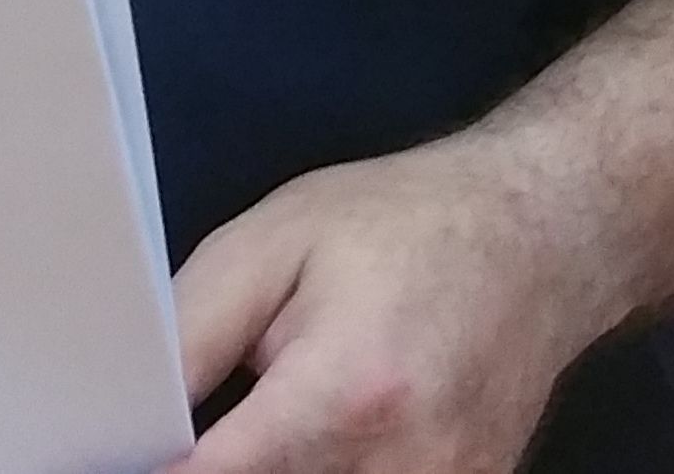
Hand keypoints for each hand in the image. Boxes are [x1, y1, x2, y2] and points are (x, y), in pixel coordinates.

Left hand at [168, 135, 612, 472]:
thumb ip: (190, 334)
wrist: (541, 236)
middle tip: (229, 412)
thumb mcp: (272, 245)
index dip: (166, 471)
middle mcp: (402, 463)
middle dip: (232, 460)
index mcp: (347, 390)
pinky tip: (334, 430)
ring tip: (287, 409)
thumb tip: (132, 414)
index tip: (133, 456)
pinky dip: (332, 469)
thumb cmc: (404, 224)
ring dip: (285, 467)